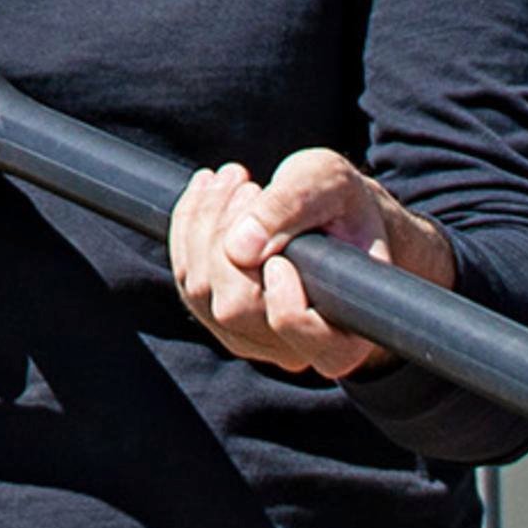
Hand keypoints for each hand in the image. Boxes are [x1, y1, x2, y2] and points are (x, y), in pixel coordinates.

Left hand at [169, 150, 451, 379]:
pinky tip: (210, 190)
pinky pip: (184, 276)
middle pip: (234, 306)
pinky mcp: (216, 315)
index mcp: (343, 336)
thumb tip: (238, 248)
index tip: (282, 256)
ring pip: (200, 289)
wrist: (334, 216)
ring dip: (205, 222)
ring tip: (235, 178)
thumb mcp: (331, 185)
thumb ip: (293, 206)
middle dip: (228, 235)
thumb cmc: (343, 204)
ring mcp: (249, 337)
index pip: (302, 336)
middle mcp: (293, 349)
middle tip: (251, 186)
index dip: (284, 299)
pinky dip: (188, 224)